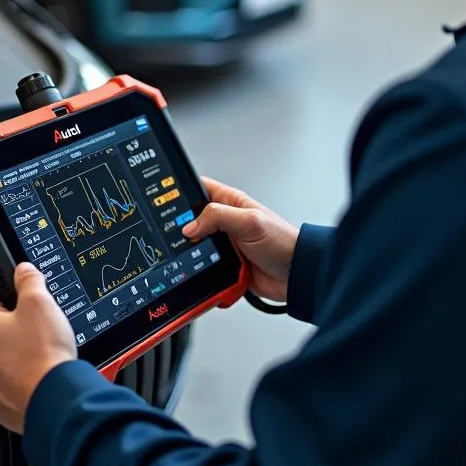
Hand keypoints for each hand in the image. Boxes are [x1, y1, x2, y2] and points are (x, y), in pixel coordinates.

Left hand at [0, 262, 76, 433]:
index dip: (5, 281)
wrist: (52, 401)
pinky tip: (27, 369)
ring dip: (7, 346)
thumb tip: (22, 271)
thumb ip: (28, 279)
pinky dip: (8, 371)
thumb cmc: (43, 356)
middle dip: (9, 318)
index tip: (15, 282)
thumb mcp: (41, 302)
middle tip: (33, 322)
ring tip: (33, 348)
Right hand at [183, 178, 299, 302]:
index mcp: (232, 204)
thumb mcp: (250, 221)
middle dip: (184, 230)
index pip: (201, 190)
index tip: (167, 201)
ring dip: (195, 255)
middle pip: (194, 222)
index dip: (184, 192)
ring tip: (196, 259)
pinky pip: (207, 270)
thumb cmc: (284, 242)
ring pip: (197, 249)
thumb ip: (219, 217)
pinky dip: (204, 274)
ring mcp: (226, 246)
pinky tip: (207, 275)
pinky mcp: (227, 267)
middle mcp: (227, 223)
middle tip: (180, 237)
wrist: (298, 275)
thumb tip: (190, 225)